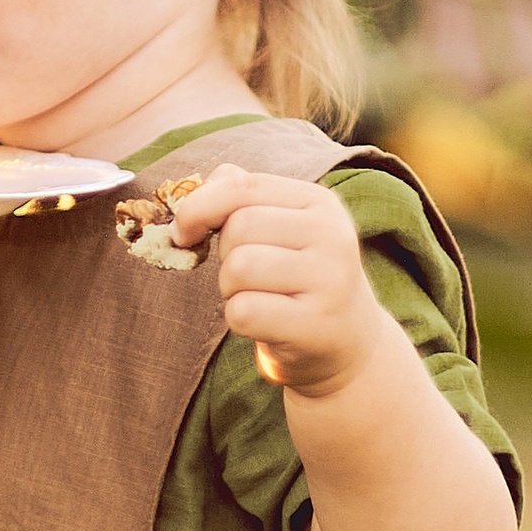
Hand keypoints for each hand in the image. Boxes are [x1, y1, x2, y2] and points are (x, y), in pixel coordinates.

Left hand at [167, 162, 381, 399]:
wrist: (347, 344)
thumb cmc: (297, 280)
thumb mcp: (280, 230)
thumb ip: (240, 199)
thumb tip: (199, 185)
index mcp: (320, 203)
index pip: (243, 186)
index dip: (199, 206)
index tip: (184, 232)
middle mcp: (333, 236)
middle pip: (239, 228)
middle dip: (224, 255)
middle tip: (245, 277)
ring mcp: (330, 281)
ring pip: (239, 268)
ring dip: (230, 288)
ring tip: (257, 298)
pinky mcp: (315, 325)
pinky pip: (243, 311)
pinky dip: (238, 319)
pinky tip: (265, 324)